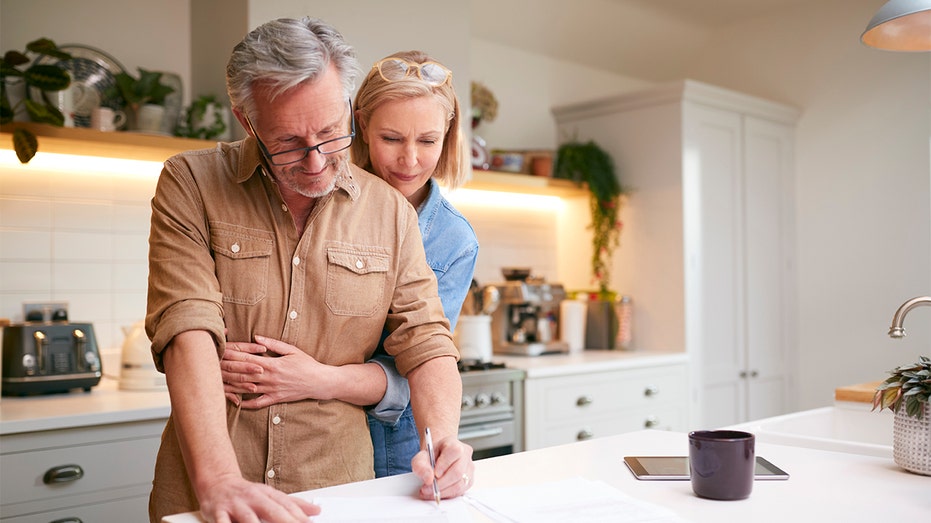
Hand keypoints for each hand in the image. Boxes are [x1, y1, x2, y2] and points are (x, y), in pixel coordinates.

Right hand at [196, 472, 318, 522]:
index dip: (299, 516)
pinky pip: (222, 522)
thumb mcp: (270, 495)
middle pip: (272, 510)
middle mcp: (253, 498)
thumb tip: (316, 511)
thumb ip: (293, 504)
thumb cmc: (247, 493)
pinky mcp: (218, 511)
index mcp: (268, 494)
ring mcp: (236, 505)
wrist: (217, 482)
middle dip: (285, 521)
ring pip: (248, 518)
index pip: (287, 506)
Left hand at [221, 335, 335, 407]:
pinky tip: (236, 403)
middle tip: (211, 365)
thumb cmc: (307, 364)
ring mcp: (271, 389)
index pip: (247, 358)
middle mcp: (269, 378)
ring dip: (231, 386)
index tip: (220, 350)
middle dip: (227, 369)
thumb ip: (273, 343)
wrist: (320, 382)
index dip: (232, 354)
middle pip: (243, 373)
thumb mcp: (292, 350)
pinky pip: (258, 403)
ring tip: (217, 384)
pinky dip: (247, 404)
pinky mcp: (275, 398)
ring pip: (247, 388)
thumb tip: (256, 336)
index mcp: (272, 364)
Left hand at [411, 436, 474, 500]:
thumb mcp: (421, 457)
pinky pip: (460, 491)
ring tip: (430, 492)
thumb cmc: (432, 455)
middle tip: (427, 488)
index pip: (454, 452)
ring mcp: (469, 469)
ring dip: (443, 492)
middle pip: (458, 472)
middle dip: (440, 484)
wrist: (439, 457)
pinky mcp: (469, 481)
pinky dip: (447, 494)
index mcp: (454, 445)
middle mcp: (465, 455)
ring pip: (460, 484)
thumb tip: (428, 479)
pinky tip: (438, 493)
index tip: (433, 475)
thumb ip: (421, 466)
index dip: (443, 465)